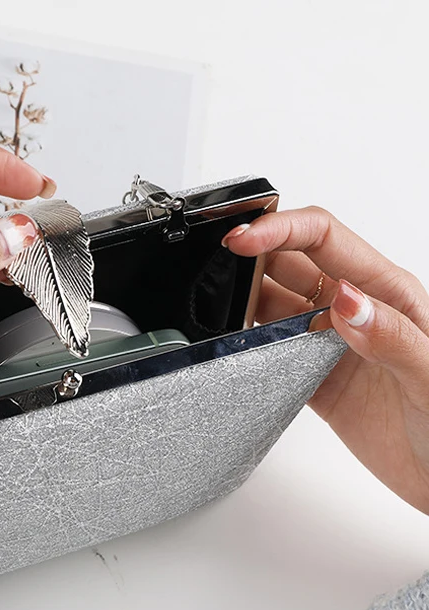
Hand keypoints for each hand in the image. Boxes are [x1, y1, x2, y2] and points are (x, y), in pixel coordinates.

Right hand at [223, 208, 428, 513]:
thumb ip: (391, 334)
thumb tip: (346, 299)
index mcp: (387, 293)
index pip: (325, 238)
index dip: (281, 229)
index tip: (243, 240)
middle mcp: (354, 312)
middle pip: (290, 262)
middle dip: (252, 257)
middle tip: (220, 271)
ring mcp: (331, 345)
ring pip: (274, 304)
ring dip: (243, 300)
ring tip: (220, 309)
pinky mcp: (315, 380)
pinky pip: (272, 352)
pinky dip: (249, 346)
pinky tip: (240, 348)